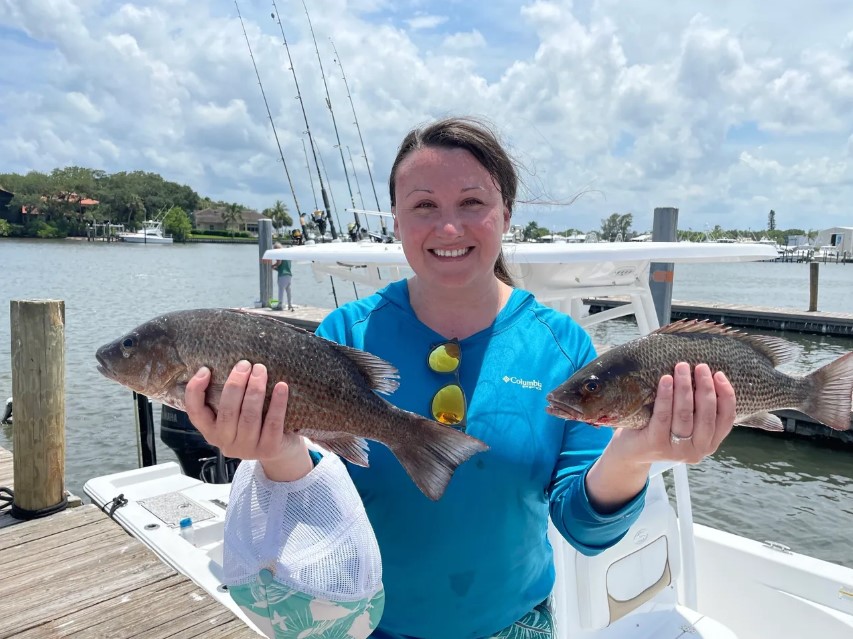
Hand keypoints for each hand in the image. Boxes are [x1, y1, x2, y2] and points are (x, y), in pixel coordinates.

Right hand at [184, 361, 311, 480]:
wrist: (283, 451)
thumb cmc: (257, 425)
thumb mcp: (237, 415)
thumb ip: (229, 398)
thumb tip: (229, 365)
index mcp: (212, 432)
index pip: (195, 413)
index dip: (195, 391)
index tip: (205, 370)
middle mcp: (226, 442)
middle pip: (227, 411)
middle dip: (235, 384)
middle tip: (245, 364)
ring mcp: (247, 448)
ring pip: (249, 416)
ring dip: (255, 390)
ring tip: (260, 370)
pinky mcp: (269, 449)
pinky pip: (273, 422)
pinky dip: (278, 402)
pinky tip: (281, 386)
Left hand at [609, 362, 735, 464]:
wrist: (631, 451)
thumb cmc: (660, 429)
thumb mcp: (686, 423)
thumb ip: (698, 409)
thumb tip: (707, 374)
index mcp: (710, 443)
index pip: (726, 419)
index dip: (726, 396)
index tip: (719, 374)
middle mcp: (697, 450)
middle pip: (707, 416)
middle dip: (705, 387)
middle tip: (700, 366)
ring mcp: (677, 450)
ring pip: (685, 415)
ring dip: (684, 388)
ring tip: (681, 368)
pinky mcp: (656, 445)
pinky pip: (663, 416)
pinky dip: (666, 396)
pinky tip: (666, 380)